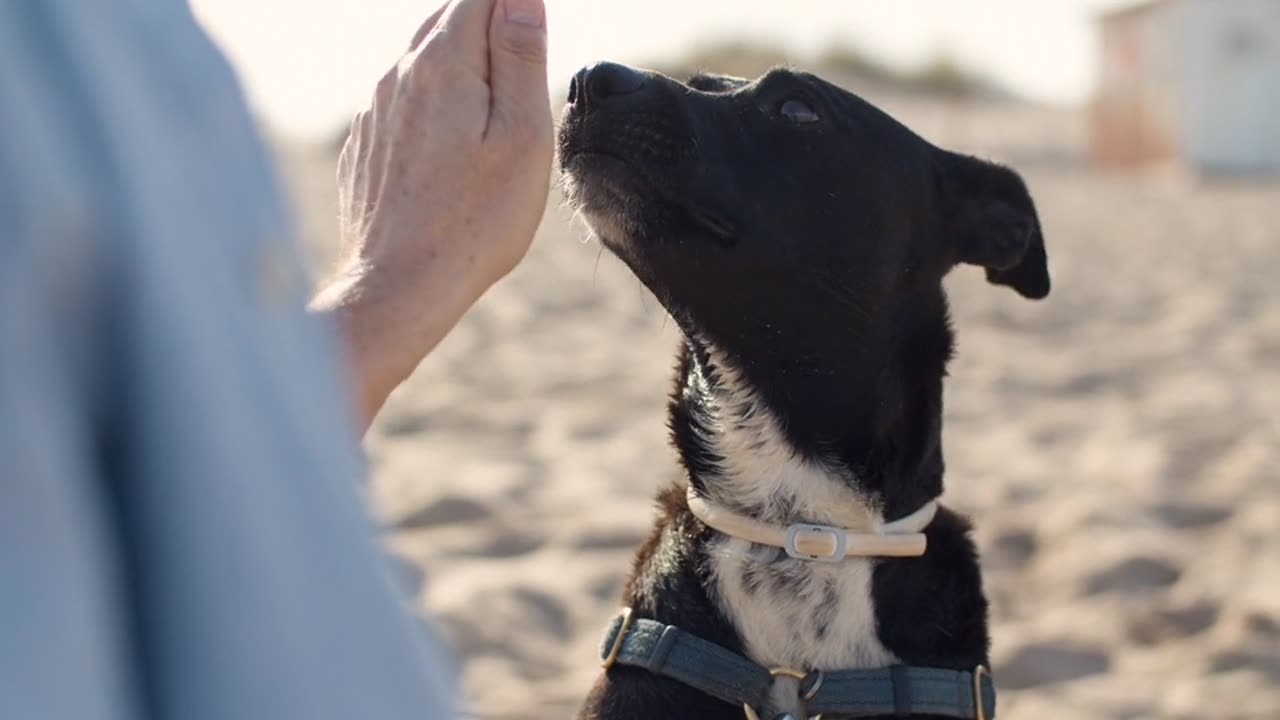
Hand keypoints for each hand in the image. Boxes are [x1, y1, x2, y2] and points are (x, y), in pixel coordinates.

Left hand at [311, 0, 552, 428]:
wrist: (400, 288)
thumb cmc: (476, 221)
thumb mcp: (523, 138)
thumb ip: (521, 58)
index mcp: (443, 65)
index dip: (512, 3)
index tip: (532, 23)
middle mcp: (398, 77)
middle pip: (446, 18)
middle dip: (487, 18)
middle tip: (523, 38)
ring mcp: (374, 113)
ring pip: (421, 61)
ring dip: (459, 60)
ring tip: (494, 87)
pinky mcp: (364, 148)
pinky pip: (401, 103)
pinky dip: (431, 101)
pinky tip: (452, 137)